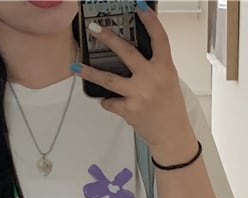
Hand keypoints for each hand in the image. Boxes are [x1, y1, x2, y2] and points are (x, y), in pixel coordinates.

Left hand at [75, 3, 198, 165]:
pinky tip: (109, 101)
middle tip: (94, 28)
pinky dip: (107, 101)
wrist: (171, 135)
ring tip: (75, 66)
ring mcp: (139, 94)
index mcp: (165, 67)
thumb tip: (130, 52)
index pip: (159, 38)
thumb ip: (154, 65)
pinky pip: (110, 102)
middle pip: (126, 52)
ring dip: (90, 73)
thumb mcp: (168, 80)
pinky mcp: (129, 110)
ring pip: (109, 79)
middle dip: (108, 38)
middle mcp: (152, 78)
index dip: (149, 20)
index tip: (138, 6)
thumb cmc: (169, 107)